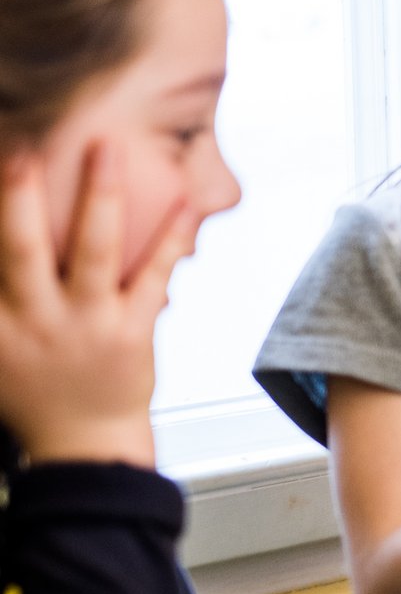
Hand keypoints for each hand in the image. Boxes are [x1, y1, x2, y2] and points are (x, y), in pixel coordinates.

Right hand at [0, 145, 192, 466]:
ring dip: (102, 197)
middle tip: (25, 150)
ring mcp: (89, 323)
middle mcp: (37, 320)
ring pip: (95, 252)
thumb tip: (1, 246)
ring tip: (109, 149)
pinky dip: (173, 238)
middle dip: (20, 199)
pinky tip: (189, 202)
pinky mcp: (134, 329)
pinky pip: (156, 274)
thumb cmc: (35, 390)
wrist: (86, 443)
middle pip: (22, 251)